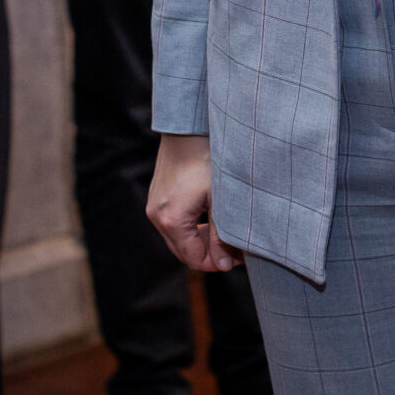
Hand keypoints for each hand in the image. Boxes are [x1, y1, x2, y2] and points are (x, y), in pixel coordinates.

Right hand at [146, 133, 241, 271]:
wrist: (188, 129)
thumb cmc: (207, 161)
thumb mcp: (221, 201)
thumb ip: (222, 237)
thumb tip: (225, 265)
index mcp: (172, 221)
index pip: (194, 259)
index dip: (218, 263)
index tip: (239, 256)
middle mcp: (157, 216)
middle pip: (184, 251)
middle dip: (210, 253)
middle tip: (236, 246)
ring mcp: (154, 205)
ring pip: (179, 237)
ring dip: (201, 239)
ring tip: (226, 231)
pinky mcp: (157, 195)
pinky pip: (173, 222)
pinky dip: (192, 226)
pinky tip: (211, 216)